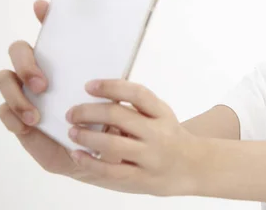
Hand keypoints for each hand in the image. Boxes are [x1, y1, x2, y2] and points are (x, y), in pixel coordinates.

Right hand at [0, 0, 140, 179]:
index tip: (42, 6)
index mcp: (63, 62)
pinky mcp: (18, 118)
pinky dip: (12, 116)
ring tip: (35, 115)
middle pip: (18, 50)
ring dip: (16, 95)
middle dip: (26, 64)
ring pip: (5, 79)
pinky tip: (28, 125)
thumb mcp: (113, 97)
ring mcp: (25, 93)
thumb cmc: (104, 119)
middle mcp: (40, 72)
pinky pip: (3, 111)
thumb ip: (112, 80)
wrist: (96, 153)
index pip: (51, 32)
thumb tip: (120, 61)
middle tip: (43, 84)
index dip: (45, 16)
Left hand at [65, 79, 201, 195]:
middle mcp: (157, 133)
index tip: (89, 86)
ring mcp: (150, 157)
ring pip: (113, 144)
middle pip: (119, 116)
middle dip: (89, 112)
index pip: (137, 94)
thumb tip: (101, 93)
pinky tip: (77, 154)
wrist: (193, 167)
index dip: (111, 87)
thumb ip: (138, 106)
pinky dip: (91, 161)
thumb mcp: (161, 115)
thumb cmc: (170, 137)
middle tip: (72, 113)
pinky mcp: (142, 178)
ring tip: (72, 132)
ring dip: (87, 136)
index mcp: (162, 113)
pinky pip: (111, 171)